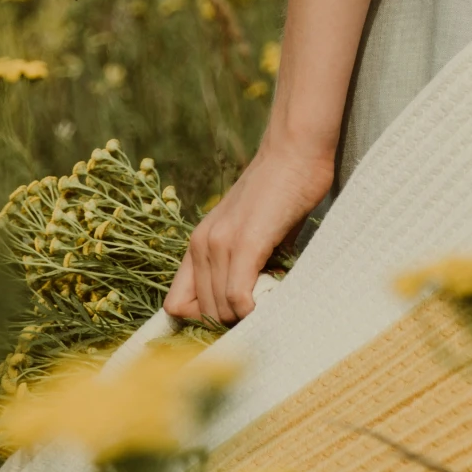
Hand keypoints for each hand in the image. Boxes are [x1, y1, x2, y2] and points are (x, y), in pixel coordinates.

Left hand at [165, 135, 334, 323]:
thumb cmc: (282, 190)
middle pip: (202, 314)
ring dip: (245, 316)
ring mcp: (221, 244)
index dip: (204, 317)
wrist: (296, 150)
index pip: (176, 305)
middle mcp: (202, 245)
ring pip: (219, 310)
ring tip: (271, 296)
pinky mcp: (246, 243)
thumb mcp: (252, 230)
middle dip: (231, 320)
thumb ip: (246, 262)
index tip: (235, 312)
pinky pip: (238, 298)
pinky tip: (272, 296)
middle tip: (260, 306)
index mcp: (199, 243)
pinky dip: (253, 310)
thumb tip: (256, 298)